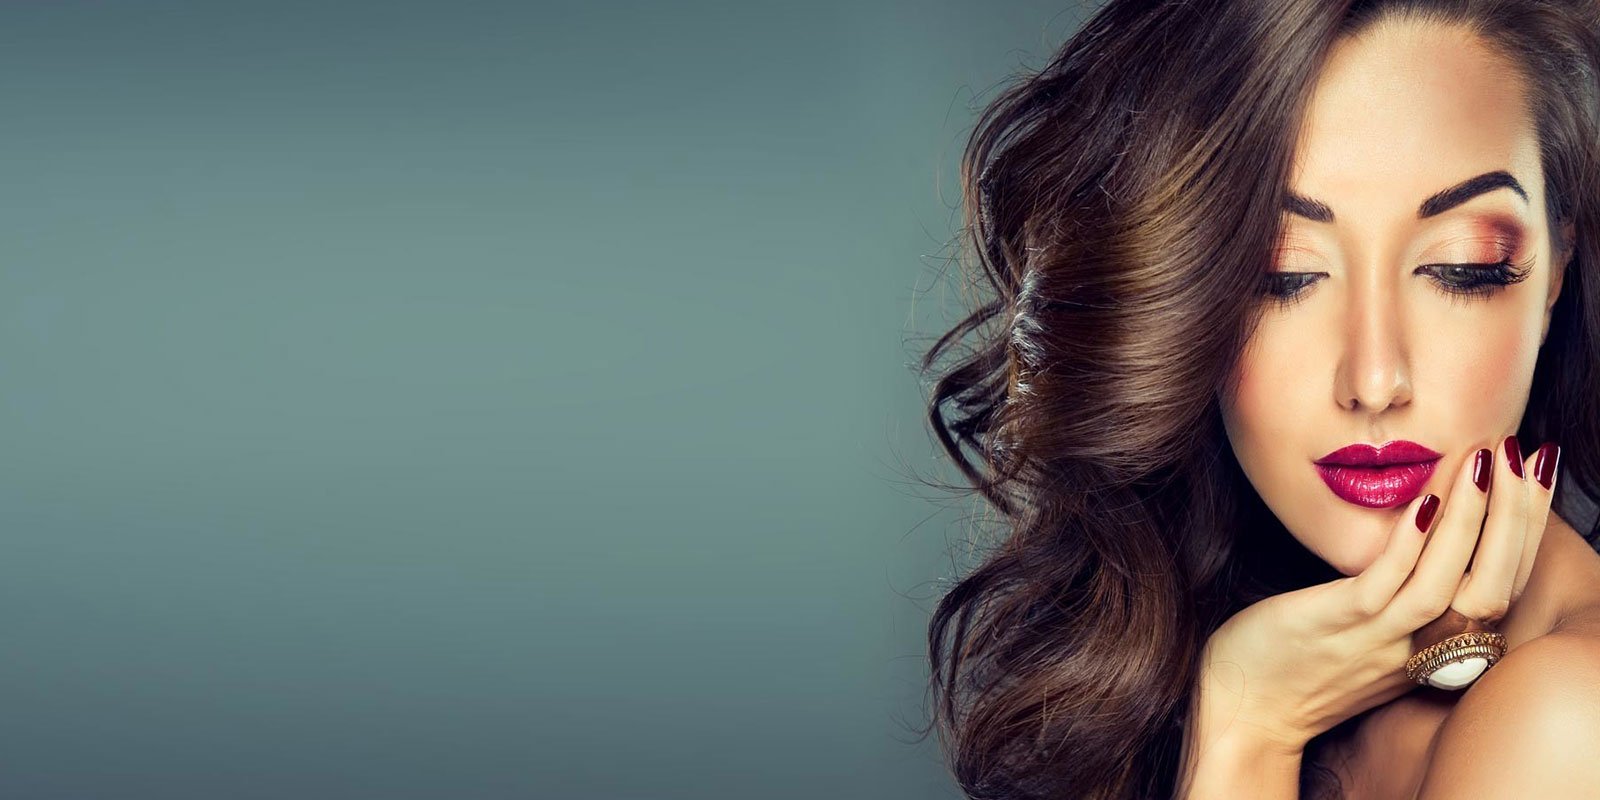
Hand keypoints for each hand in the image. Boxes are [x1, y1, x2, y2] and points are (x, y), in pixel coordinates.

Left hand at [1195, 436, 1560, 750]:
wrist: (1247, 712)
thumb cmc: (1303, 661)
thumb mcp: (1374, 634)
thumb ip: (1406, 598)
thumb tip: (1428, 531)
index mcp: (1437, 647)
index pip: (1502, 585)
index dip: (1527, 530)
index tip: (1536, 472)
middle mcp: (1420, 648)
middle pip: (1492, 586)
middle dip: (1519, 518)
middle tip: (1529, 456)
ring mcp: (1378, 638)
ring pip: (1445, 584)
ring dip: (1472, 521)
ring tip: (1485, 461)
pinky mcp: (1334, 626)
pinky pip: (1382, 587)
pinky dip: (1409, 545)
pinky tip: (1424, 500)